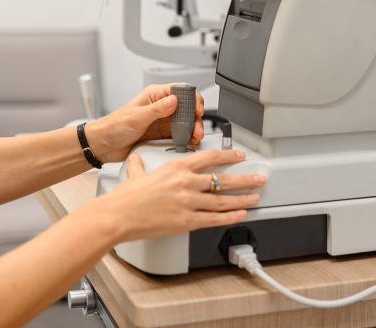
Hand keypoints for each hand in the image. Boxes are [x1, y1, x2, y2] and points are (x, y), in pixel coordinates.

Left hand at [85, 84, 205, 162]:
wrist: (103, 145)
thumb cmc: (114, 126)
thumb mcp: (136, 117)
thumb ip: (156, 109)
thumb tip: (173, 100)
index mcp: (155, 95)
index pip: (181, 91)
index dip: (192, 99)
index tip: (196, 111)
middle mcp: (161, 106)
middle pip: (187, 107)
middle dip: (195, 118)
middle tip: (197, 129)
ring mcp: (163, 120)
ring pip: (185, 122)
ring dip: (193, 129)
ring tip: (195, 138)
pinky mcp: (162, 134)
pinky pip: (179, 134)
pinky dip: (186, 138)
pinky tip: (189, 143)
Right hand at [100, 148, 263, 241]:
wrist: (118, 215)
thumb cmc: (125, 197)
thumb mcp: (135, 174)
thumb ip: (140, 166)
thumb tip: (137, 161)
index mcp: (176, 168)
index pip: (209, 157)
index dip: (228, 155)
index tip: (239, 155)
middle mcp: (186, 183)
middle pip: (222, 179)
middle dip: (244, 179)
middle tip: (258, 178)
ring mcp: (188, 202)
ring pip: (222, 200)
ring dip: (242, 199)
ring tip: (255, 197)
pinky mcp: (186, 221)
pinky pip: (214, 218)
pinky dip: (230, 217)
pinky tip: (240, 214)